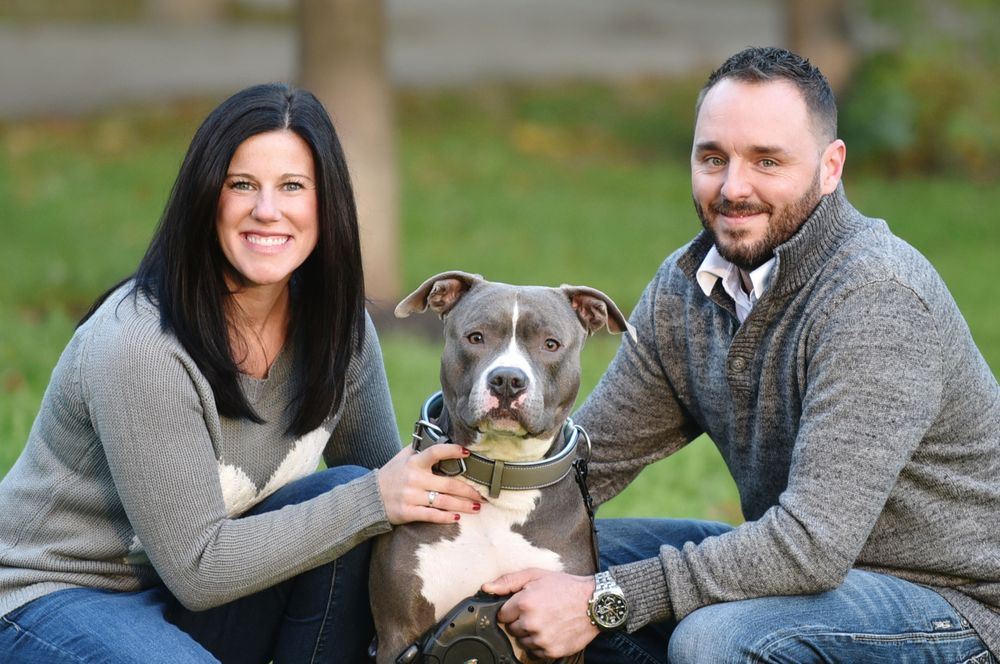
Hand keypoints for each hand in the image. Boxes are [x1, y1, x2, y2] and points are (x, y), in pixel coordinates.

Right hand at [377, 444, 483, 524]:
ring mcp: (411, 496)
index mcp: (414, 462)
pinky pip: (431, 515)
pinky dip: (445, 517)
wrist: (370, 497)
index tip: (467, 452)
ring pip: (443, 501)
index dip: (451, 451)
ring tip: (477, 507)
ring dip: (463, 505)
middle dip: (468, 490)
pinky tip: (457, 517)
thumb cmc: (392, 475)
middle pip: (448, 484)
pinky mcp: (408, 512)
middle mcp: (414, 478)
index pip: (435, 452)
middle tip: (482, 495)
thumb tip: (436, 429)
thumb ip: (420, 447)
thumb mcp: (402, 457)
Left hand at [482, 568, 598, 659]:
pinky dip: (540, 643)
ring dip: (529, 633)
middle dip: (520, 620)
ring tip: (545, 620)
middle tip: (537, 611)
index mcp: (524, 603)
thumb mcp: (536, 575)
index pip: (502, 615)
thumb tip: (486, 588)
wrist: (594, 603)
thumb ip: (508, 581)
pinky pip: (535, 651)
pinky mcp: (551, 651)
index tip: (522, 605)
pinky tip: (552, 630)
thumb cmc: (565, 587)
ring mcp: (541, 639)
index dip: (511, 609)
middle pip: (511, 629)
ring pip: (522, 641)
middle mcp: (531, 623)